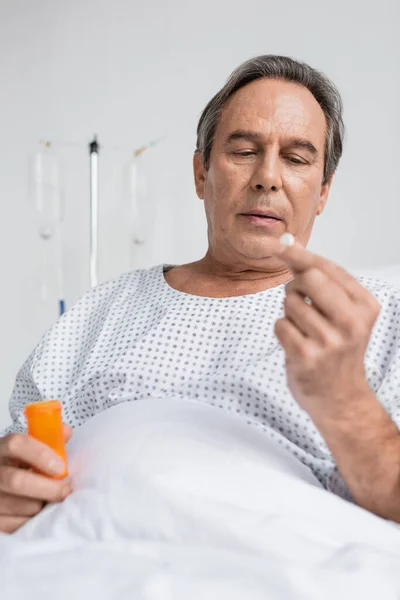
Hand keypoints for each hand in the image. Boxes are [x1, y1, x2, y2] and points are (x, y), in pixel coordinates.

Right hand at [0, 424, 71, 533]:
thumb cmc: (12, 468)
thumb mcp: (23, 452)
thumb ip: (46, 441)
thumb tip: (66, 432)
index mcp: (0, 450)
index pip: (16, 444)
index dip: (40, 454)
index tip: (60, 467)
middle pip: (17, 481)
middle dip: (48, 488)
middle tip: (66, 491)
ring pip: (21, 506)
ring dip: (42, 506)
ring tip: (50, 502)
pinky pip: (17, 526)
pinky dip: (32, 522)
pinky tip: (37, 516)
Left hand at [273, 240, 379, 424]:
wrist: (340, 398)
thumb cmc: (338, 348)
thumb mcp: (342, 312)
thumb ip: (318, 278)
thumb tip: (289, 243)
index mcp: (365, 305)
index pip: (327, 268)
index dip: (299, 253)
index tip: (278, 242)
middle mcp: (352, 322)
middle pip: (308, 278)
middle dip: (296, 285)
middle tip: (301, 301)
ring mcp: (329, 341)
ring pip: (290, 303)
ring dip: (290, 314)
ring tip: (306, 331)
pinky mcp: (306, 356)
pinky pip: (280, 325)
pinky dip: (283, 331)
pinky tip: (297, 344)